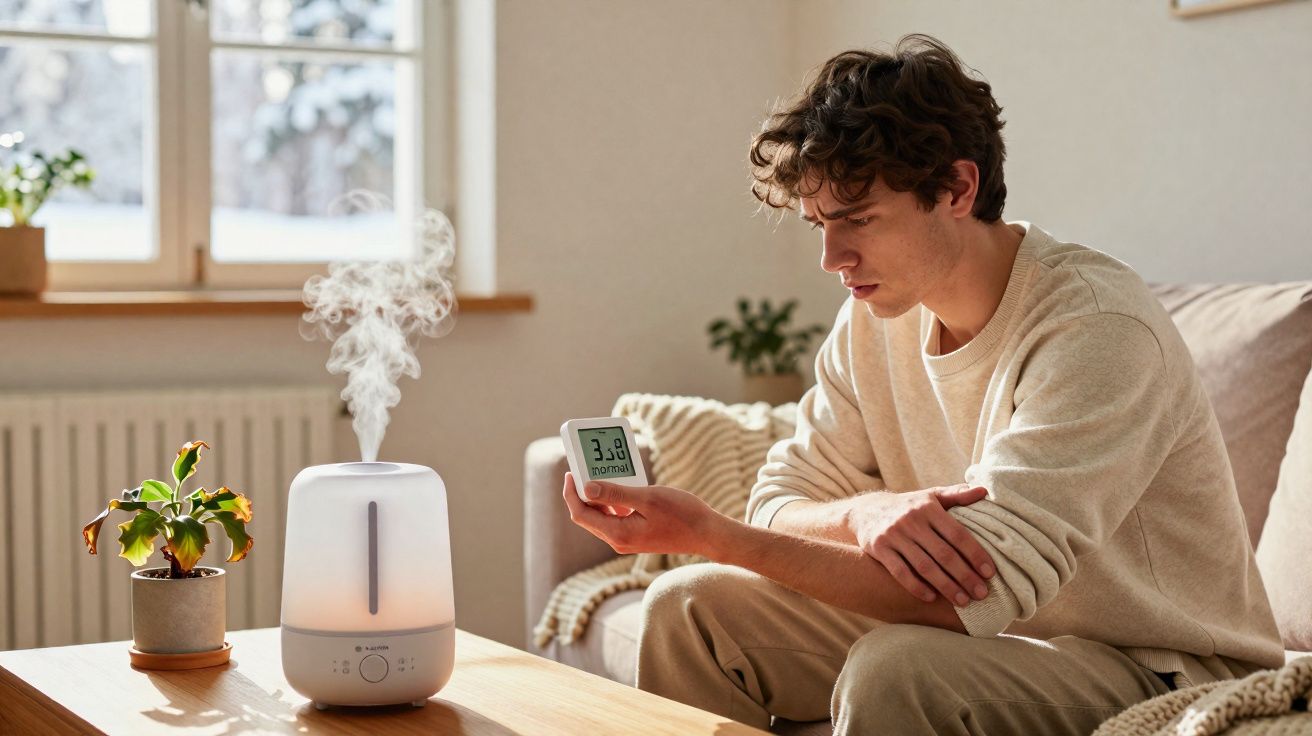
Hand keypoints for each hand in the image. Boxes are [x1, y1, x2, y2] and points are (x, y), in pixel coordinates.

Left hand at [561, 473, 722, 555]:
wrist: (707, 533)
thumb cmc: (682, 514)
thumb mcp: (647, 498)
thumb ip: (615, 494)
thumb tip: (586, 488)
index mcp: (618, 534)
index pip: (581, 515)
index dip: (571, 493)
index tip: (571, 472)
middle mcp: (618, 541)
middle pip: (588, 517)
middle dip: (581, 493)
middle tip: (582, 469)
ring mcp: (627, 540)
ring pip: (600, 517)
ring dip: (597, 497)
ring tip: (599, 474)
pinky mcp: (635, 536)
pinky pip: (614, 518)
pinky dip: (611, 502)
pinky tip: (619, 487)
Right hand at [848, 484, 995, 605]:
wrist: (866, 510)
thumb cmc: (909, 506)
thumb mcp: (931, 496)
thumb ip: (957, 494)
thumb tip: (984, 491)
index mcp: (928, 507)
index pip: (957, 534)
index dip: (975, 554)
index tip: (990, 573)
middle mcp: (911, 520)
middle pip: (943, 554)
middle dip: (965, 576)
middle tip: (981, 594)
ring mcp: (894, 535)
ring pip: (924, 566)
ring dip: (946, 586)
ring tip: (962, 601)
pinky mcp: (879, 549)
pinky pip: (900, 572)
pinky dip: (917, 587)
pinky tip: (932, 598)